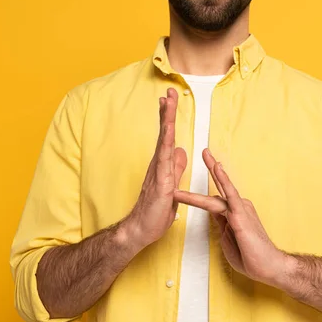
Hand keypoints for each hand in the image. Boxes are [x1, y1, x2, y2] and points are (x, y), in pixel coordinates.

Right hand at [127, 88, 186, 249]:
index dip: (169, 118)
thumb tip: (180, 151)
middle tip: (169, 91)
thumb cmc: (154, 212)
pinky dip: (166, 141)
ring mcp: (158, 171)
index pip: (167, 137)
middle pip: (164, 132)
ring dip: (167, 119)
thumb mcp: (171, 187)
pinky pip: (164, 157)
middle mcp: (158, 164)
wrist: (140, 230)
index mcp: (162, 165)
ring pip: (164, 140)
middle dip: (167, 111)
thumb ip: (175, 169)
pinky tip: (168, 128)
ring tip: (168, 100)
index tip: (169, 100)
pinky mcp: (160, 181)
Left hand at [173, 149, 287, 287]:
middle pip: (219, 187)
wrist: (270, 267)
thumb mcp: (229, 242)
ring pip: (220, 189)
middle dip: (211, 168)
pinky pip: (230, 194)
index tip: (191, 184)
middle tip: (204, 151)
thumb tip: (215, 216)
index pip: (214, 200)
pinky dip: (224, 179)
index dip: (202, 193)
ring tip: (204, 153)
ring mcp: (240, 209)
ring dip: (211, 171)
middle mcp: (238, 208)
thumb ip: (222, 227)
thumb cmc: (252, 258)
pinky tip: (218, 167)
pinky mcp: (241, 214)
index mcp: (234, 215)